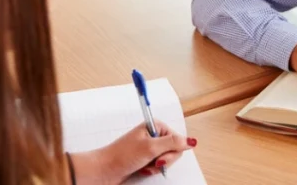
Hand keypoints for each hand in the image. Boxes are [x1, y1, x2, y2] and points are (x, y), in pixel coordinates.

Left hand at [71, 121, 195, 183]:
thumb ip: (173, 143)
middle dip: (164, 160)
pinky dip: (152, 170)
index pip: (178, 139)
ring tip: (145, 166)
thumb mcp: (150, 148)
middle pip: (174, 150)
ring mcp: (149, 147)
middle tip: (152, 162)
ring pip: (166, 160)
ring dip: (157, 167)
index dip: (172, 151)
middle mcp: (153, 135)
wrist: (105, 169)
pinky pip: (158, 166)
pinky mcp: (145, 158)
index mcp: (155, 126)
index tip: (160, 155)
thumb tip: (191, 140)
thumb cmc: (121, 155)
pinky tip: (143, 169)